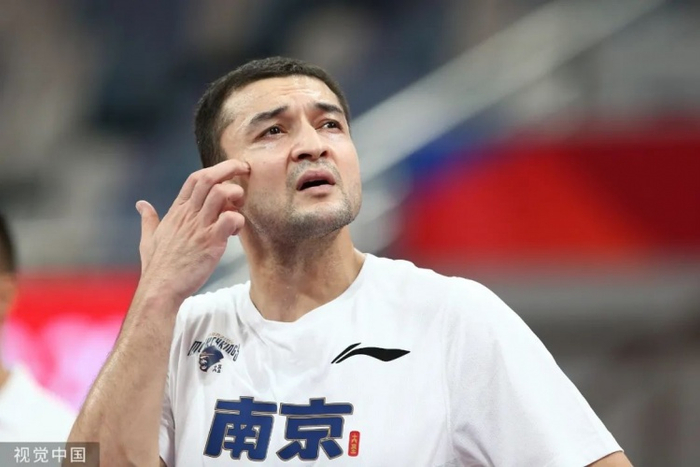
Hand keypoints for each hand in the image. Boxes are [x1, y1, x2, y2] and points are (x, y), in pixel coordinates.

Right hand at [135, 159, 249, 302]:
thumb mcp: (148, 239)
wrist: (160, 289)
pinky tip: (236, 230)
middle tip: (244, 170)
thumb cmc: (158, 267)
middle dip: (230, 168)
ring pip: (221, 193)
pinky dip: (239, 220)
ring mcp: (199, 227)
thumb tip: (141, 204)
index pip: (195, 178)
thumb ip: (148, 219)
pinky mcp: (211, 242)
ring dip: (236, 194)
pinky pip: (230, 219)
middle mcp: (188, 214)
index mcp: (177, 211)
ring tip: (240, 206)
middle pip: (208, 177)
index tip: (230, 170)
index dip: (215, 170)